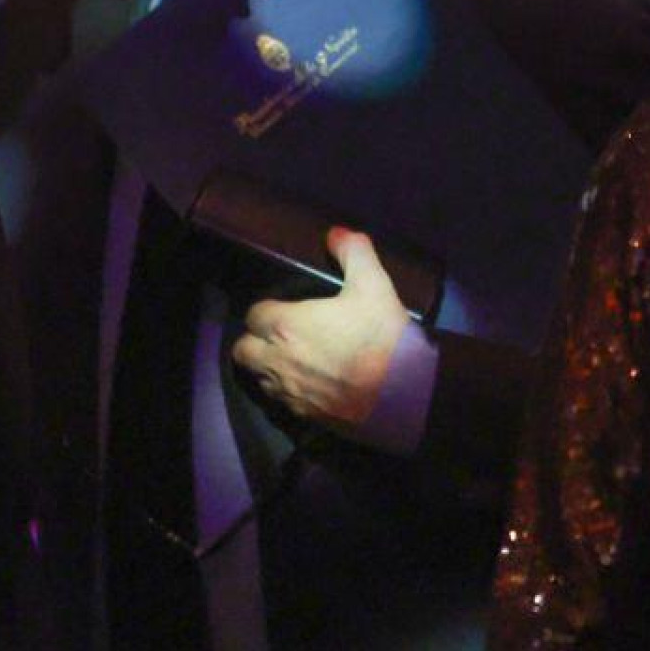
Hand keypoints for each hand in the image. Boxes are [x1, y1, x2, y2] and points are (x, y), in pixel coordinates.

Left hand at [230, 227, 407, 439]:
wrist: (406, 395)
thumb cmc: (384, 337)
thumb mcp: (373, 284)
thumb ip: (353, 252)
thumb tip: (336, 233)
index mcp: (286, 325)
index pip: (253, 315)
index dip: (265, 310)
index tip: (282, 309)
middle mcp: (279, 360)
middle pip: (242, 351)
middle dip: (253, 341)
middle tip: (277, 335)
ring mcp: (290, 392)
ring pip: (259, 379)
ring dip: (267, 368)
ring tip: (290, 360)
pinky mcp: (305, 417)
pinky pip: (281, 403)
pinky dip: (287, 393)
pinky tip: (309, 385)